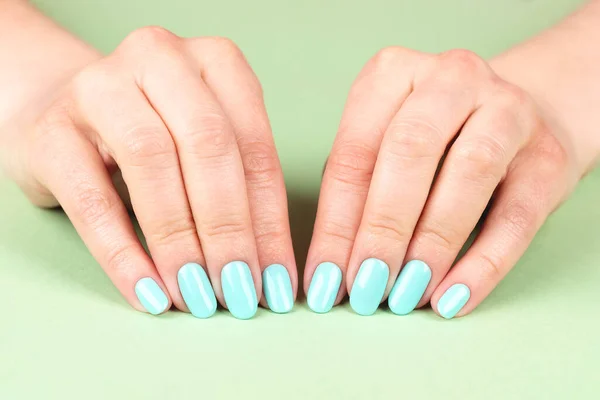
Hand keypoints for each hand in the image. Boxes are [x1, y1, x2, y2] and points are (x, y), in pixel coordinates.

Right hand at [1, 27, 295, 318]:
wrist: (63, 116)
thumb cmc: (153, 136)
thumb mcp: (203, 147)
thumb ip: (239, 191)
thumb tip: (268, 271)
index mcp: (214, 61)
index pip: (255, 147)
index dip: (270, 221)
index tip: (276, 278)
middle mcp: (160, 58)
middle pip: (209, 148)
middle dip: (230, 231)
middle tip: (240, 292)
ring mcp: (100, 86)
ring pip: (153, 165)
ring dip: (181, 243)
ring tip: (198, 296)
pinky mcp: (52, 130)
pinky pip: (93, 200)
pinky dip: (125, 254)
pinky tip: (150, 292)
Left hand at [305, 47, 580, 317]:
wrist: (515, 119)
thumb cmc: (431, 141)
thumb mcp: (383, 147)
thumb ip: (356, 197)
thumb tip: (331, 271)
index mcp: (393, 73)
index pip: (353, 153)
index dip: (335, 223)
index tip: (323, 279)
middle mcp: (451, 78)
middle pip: (409, 151)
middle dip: (381, 229)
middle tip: (364, 287)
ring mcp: (507, 109)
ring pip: (468, 175)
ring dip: (431, 244)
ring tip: (404, 295)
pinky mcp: (547, 154)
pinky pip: (516, 216)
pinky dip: (482, 264)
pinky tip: (453, 298)